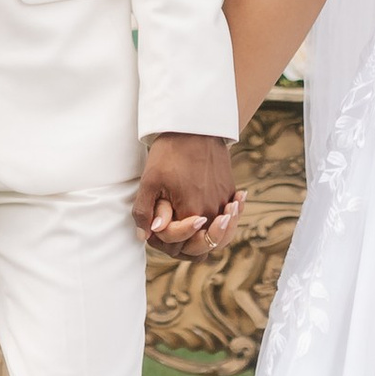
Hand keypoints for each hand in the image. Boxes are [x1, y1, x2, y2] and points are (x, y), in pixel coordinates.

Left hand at [134, 131, 239, 256]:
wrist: (196, 126)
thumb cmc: (170, 152)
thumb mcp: (149, 181)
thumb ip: (144, 212)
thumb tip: (145, 235)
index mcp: (192, 213)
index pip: (179, 247)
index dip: (164, 241)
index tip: (157, 225)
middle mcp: (213, 212)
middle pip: (203, 249)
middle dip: (185, 245)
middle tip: (173, 231)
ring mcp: (224, 202)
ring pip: (219, 236)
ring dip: (206, 237)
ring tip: (193, 228)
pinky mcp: (230, 191)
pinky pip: (228, 218)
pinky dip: (221, 222)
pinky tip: (209, 214)